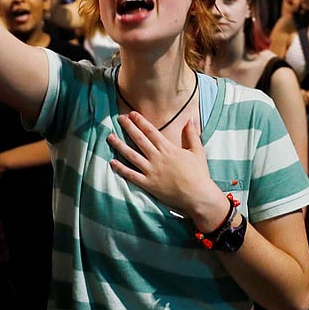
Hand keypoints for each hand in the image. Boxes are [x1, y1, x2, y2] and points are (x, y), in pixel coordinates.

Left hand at [106, 113, 221, 223]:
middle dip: (128, 127)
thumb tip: (191, 119)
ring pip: (131, 155)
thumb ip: (192, 135)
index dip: (140, 122)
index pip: (151, 131)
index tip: (132, 114)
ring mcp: (151, 171)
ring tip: (110, 137)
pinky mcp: (148, 184)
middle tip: (119, 118)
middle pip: (139, 139)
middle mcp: (157, 157)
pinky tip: (112, 162)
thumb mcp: (197, 151)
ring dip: (120, 145)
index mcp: (168, 148)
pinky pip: (131, 175)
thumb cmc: (199, 174)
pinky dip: (121, 168)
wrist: (197, 195)